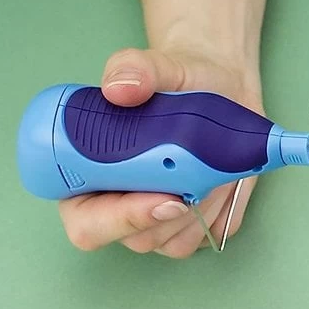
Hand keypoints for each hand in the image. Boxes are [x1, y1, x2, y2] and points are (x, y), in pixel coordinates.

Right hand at [59, 47, 263, 257]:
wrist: (220, 88)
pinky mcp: (198, 226)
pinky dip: (221, 212)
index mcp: (87, 177)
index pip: (87, 224)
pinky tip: (221, 180)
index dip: (117, 219)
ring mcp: (160, 224)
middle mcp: (120, 208)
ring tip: (205, 167)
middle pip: (136, 240)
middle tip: (191, 187)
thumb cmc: (177, 82)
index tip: (157, 196)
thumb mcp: (157, 65)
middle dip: (166, 217)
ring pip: (174, 243)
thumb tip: (118, 88)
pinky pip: (209, 235)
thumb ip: (132, 69)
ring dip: (197, 212)